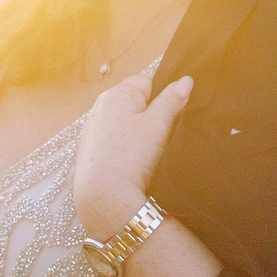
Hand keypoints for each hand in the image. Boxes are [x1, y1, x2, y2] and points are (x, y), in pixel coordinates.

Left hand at [73, 72, 192, 240]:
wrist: (104, 195)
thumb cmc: (131, 156)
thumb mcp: (158, 125)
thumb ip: (172, 100)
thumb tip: (186, 80)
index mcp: (115, 94)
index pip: (147, 82)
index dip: (163, 97)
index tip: (169, 117)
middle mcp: (100, 107)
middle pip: (135, 102)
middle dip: (151, 115)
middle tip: (159, 136)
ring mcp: (93, 128)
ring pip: (126, 122)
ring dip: (138, 132)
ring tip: (145, 152)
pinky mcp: (90, 148)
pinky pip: (115, 139)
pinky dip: (125, 146)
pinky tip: (131, 161)